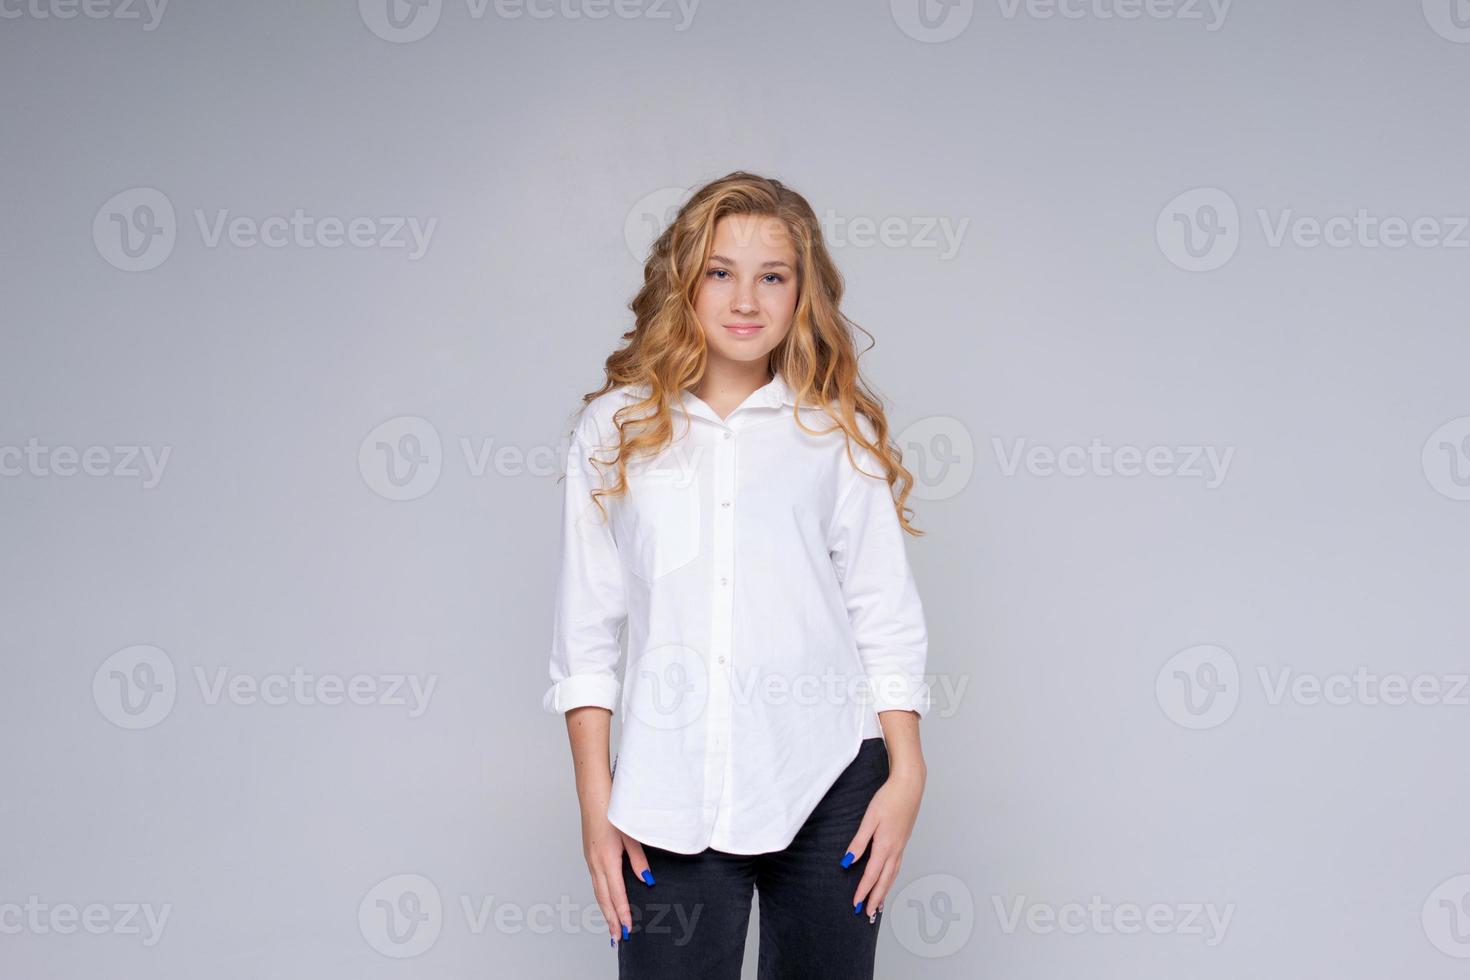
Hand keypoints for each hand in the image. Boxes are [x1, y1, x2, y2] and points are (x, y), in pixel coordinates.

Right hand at [582, 809, 654, 945]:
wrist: (593, 794)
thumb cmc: (612, 810)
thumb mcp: (631, 835)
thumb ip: (638, 860)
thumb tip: (646, 880)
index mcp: (607, 860)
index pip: (616, 894)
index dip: (623, 913)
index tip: (628, 929)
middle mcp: (595, 863)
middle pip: (604, 899)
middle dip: (611, 919)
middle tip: (617, 938)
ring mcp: (590, 860)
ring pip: (597, 892)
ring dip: (605, 911)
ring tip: (612, 926)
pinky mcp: (589, 855)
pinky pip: (595, 882)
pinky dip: (601, 896)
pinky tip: (605, 901)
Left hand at [844, 765, 924, 918]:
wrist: (910, 785)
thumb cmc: (888, 798)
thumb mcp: (869, 819)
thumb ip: (858, 842)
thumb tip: (847, 862)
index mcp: (885, 846)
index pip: (872, 875)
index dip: (863, 891)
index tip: (856, 905)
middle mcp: (895, 850)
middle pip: (885, 880)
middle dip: (875, 898)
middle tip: (868, 914)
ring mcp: (901, 846)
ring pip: (893, 875)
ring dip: (885, 891)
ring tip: (879, 905)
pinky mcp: (903, 841)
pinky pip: (897, 866)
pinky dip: (891, 878)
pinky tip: (888, 880)